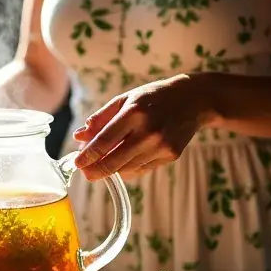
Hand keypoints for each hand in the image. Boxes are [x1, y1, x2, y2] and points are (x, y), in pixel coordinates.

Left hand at [73, 75, 212, 180]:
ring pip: (127, 168)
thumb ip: (101, 118)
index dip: (88, 155)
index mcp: (134, 112)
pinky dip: (130, 167)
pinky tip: (125, 159)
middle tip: (85, 173)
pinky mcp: (171, 156)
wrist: (194, 100)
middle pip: (115, 161)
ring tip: (104, 162)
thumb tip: (79, 137)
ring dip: (112, 168)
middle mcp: (148, 131)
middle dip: (96, 170)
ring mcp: (161, 146)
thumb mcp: (125, 99)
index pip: (105, 140)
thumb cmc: (153, 97)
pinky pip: (142, 169)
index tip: (77, 162)